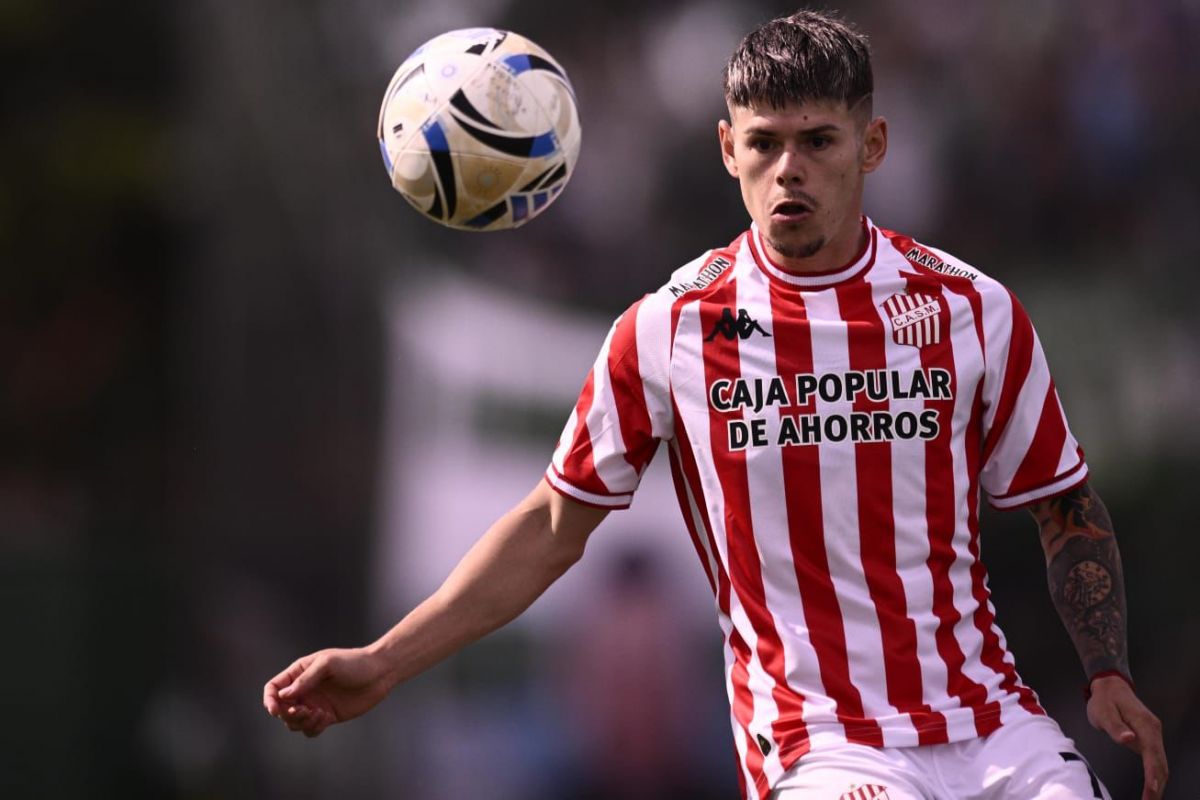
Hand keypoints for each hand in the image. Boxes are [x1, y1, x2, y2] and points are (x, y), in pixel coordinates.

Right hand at [262, 647, 392, 737]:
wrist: (380, 673)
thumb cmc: (354, 662)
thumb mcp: (328, 664)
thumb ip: (306, 679)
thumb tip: (283, 695)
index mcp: (300, 673)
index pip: (274, 688)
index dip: (270, 699)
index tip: (275, 709)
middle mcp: (305, 690)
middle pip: (281, 709)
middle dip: (288, 714)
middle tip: (303, 710)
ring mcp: (315, 704)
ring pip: (294, 722)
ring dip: (301, 722)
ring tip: (318, 713)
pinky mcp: (327, 716)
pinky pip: (310, 729)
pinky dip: (313, 727)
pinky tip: (326, 717)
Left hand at [1086, 675, 1167, 799]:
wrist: (1111, 686)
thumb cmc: (1105, 700)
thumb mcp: (1103, 711)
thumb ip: (1115, 727)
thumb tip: (1129, 739)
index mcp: (1144, 724)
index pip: (1152, 754)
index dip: (1152, 774)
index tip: (1151, 791)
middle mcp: (1154, 731)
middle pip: (1160, 762)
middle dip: (1157, 785)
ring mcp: (1153, 734)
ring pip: (1160, 763)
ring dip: (1158, 782)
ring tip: (1151, 799)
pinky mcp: (1149, 737)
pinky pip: (1156, 759)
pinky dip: (1156, 774)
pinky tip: (1153, 787)